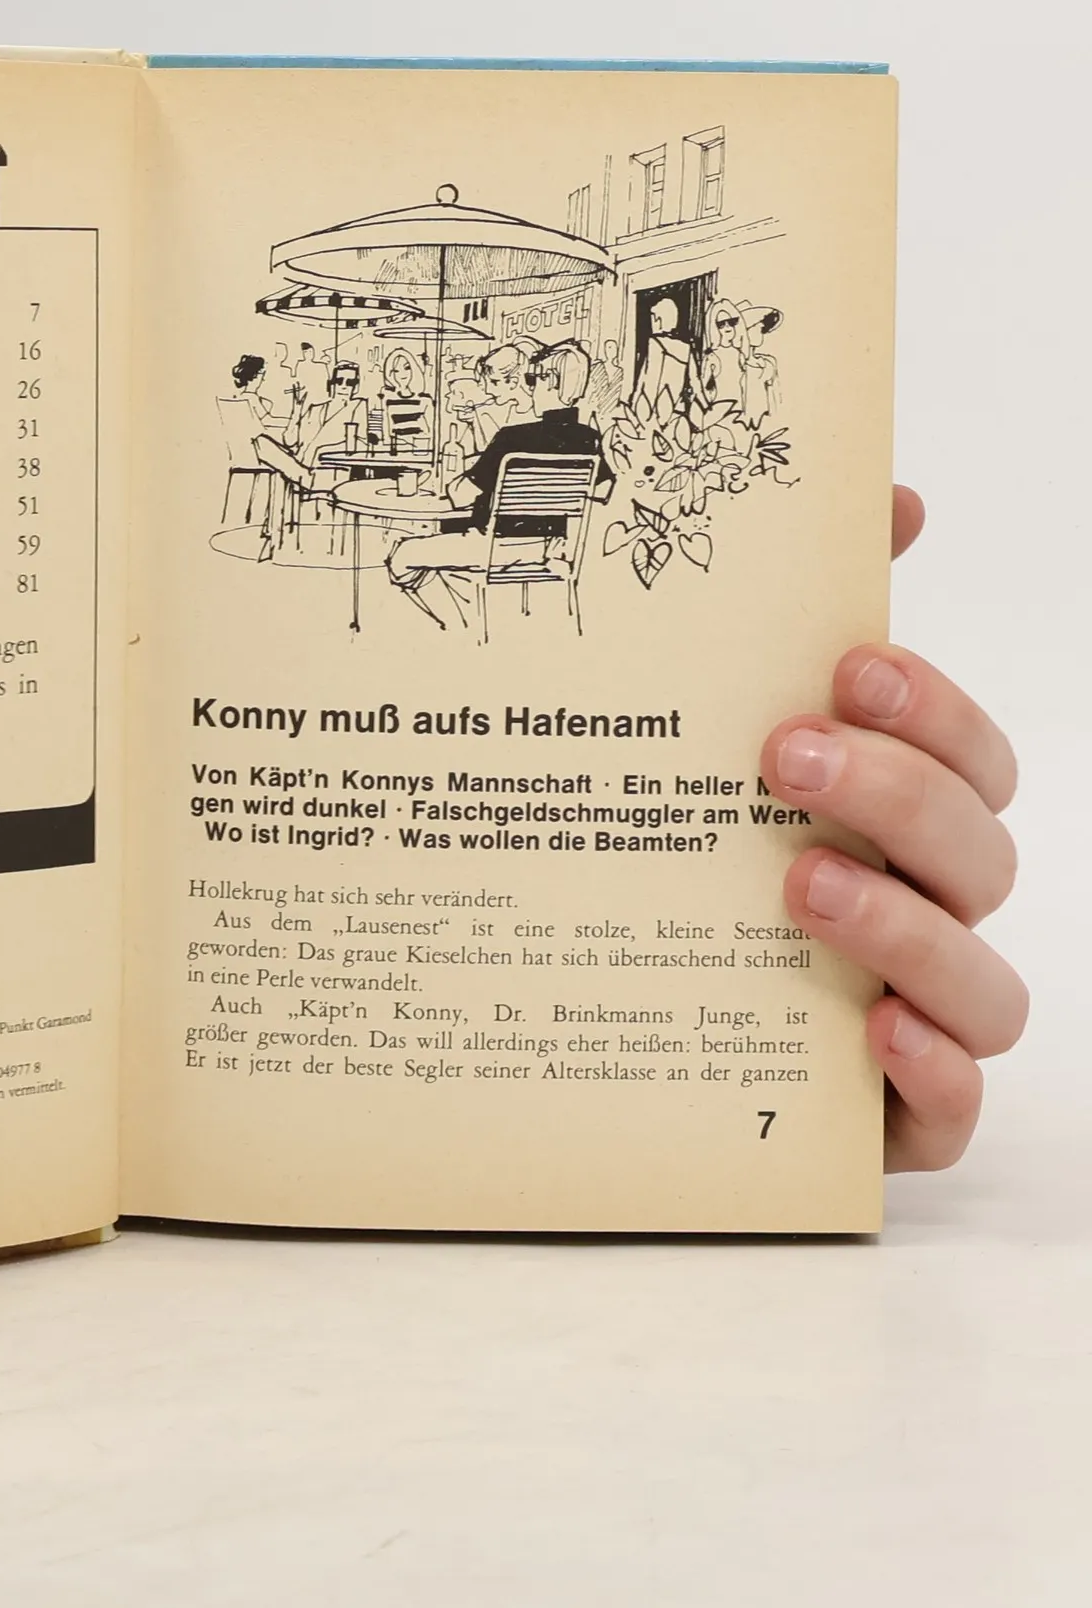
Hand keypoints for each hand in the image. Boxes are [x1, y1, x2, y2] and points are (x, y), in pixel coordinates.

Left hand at [761, 485, 1022, 1170]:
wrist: (627, 1017)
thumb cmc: (709, 858)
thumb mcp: (732, 736)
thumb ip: (810, 619)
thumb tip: (892, 493)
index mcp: (910, 820)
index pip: (971, 756)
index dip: (929, 708)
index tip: (844, 664)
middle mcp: (931, 911)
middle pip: (976, 852)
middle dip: (894, 793)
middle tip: (781, 754)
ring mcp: (921, 1015)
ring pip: (979, 982)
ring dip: (904, 927)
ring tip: (797, 883)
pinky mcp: (892, 1114)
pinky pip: (951, 1112)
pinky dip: (933, 1076)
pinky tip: (875, 1035)